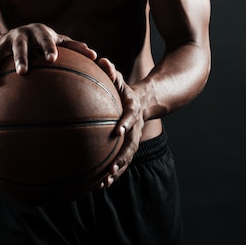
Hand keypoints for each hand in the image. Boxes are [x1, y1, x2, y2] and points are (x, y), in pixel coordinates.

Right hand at [0, 23, 96, 87]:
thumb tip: (96, 56)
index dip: (49, 47)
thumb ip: (74, 48)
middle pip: (19, 45)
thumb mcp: (57, 42)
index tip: (53, 59)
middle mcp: (20, 34)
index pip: (45, 38)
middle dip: (20, 57)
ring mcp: (3, 42)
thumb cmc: (44, 42)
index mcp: (38, 32)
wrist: (15, 36)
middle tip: (24, 72)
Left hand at [96, 57, 144, 187]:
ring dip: (117, 171)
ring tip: (105, 183)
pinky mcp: (128, 146)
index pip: (130, 117)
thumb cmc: (126, 89)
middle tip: (111, 168)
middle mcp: (135, 127)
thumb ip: (111, 71)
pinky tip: (100, 184)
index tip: (118, 131)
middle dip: (122, 158)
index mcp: (133, 110)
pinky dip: (113, 173)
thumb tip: (101, 60)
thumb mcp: (120, 78)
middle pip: (131, 145)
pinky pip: (121, 161)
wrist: (144, 102)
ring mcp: (133, 138)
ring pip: (127, 157)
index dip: (125, 123)